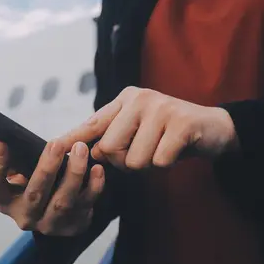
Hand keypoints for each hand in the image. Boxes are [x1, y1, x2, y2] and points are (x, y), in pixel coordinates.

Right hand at [0, 141, 104, 235]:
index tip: (2, 143)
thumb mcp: (15, 175)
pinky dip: (94, 187)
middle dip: (47, 167)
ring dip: (73, 174)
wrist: (58, 216)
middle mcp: (25, 216)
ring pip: (62, 202)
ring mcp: (50, 225)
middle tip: (56, 143)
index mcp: (5, 201)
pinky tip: (97, 169)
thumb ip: (0, 161)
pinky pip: (86, 205)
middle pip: (34, 193)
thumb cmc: (33, 186)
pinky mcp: (73, 226)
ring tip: (81, 150)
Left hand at [58, 86, 238, 170]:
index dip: (70, 140)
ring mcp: (161, 108)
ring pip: (135, 159)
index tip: (51, 150)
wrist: (212, 128)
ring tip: (161, 149)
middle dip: (125, 162)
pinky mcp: (181, 123)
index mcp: (124, 100)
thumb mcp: (136, 130)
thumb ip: (110, 137)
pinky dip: (166, 164)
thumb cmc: (167, 134)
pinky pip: (159, 161)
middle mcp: (139, 98)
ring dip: (148, 164)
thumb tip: (85, 151)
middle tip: (146, 151)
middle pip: (110, 149)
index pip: (91, 124)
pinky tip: (176, 150)